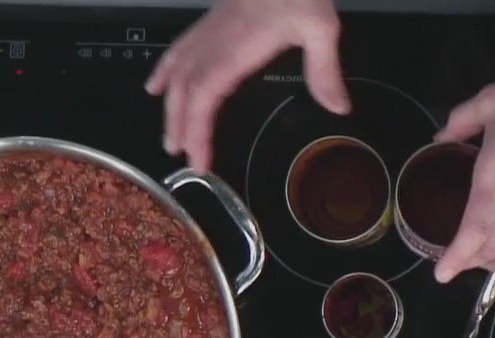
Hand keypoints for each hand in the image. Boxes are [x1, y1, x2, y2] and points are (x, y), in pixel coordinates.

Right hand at [145, 0, 350, 172]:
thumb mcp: (320, 26)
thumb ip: (325, 69)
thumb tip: (338, 106)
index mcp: (236, 46)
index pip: (205, 95)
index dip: (197, 130)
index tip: (199, 160)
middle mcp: (215, 39)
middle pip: (185, 89)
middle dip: (180, 126)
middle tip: (182, 158)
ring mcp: (210, 29)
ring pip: (177, 71)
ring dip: (170, 106)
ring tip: (171, 137)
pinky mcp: (212, 20)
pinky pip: (178, 49)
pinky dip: (165, 70)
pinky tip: (156, 86)